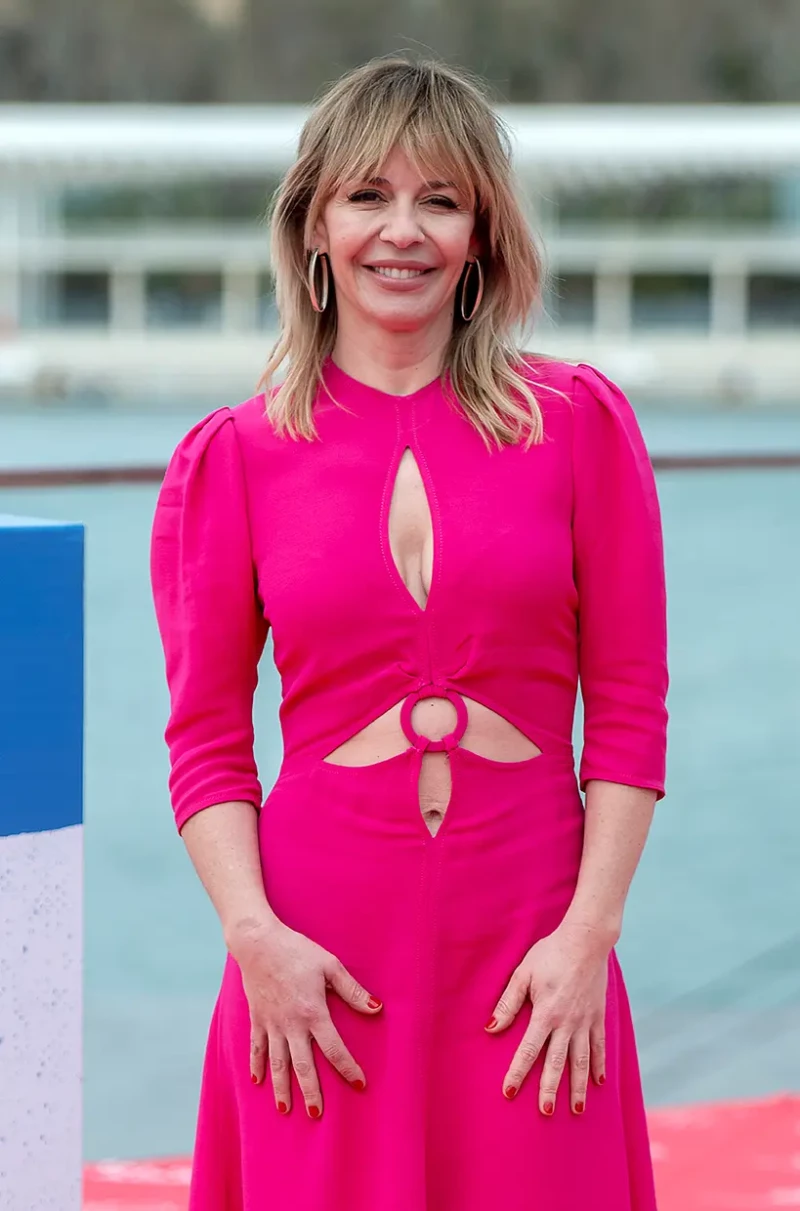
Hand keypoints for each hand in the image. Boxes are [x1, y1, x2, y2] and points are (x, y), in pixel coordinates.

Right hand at [227, 917, 382, 1118]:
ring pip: (277, 1063)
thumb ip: (352, 990)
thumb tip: (376, 1009)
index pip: (334, 1048)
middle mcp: (291, 1024)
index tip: (359, 1083)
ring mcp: (271, 1023)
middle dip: (311, 1091)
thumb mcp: (330, 966)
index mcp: (313, 1012)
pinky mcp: (257, 1018)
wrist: (259, 942)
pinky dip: (256, 1064)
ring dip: (282, 1087)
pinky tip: (257, 1081)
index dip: (347, 1068)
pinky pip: (256, 1047)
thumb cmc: (298, 951)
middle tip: (316, 1114)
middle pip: (303, 1065)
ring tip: (285, 1109)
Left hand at [485, 922, 609, 1114]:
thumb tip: (491, 1028)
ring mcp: (586, 1021)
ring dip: (578, 1086)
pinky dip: (599, 1065)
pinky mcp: (599, 1016)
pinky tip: (598, 1083)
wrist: (586, 940)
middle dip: (550, 1089)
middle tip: (546, 1112)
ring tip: (576, 1110)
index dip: (517, 1073)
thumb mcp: (523, 974)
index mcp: (546, 1014)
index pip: (528, 1050)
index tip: (509, 1092)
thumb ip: (508, 1003)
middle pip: (557, 1063)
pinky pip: (599, 1046)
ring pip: (581, 1061)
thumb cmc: (550, 954)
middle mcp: (567, 1023)